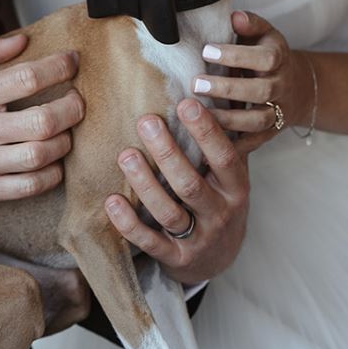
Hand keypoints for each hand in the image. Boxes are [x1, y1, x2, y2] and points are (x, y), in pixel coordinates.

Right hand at [0, 32, 84, 216]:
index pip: (27, 77)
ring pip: (42, 155)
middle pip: (44, 120)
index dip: (59, 67)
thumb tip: (19, 41)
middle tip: (77, 100)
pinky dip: (51, 175)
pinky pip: (30, 187)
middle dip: (72, 107)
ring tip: (65, 131)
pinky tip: (51, 162)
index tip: (71, 62)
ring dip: (65, 141)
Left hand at [105, 99, 249, 284]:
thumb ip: (224, 140)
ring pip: (168, 211)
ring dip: (144, 183)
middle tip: (146, 121)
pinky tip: (111, 201)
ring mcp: (198, 239)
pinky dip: (128, 223)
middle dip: (167, 152)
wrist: (218, 261)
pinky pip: (150, 242)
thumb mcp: (230, 175)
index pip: (224, 157)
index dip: (206, 131)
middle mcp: (220, 214)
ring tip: (125, 155)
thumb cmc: (219, 202)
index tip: (185, 103)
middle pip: (191, 183)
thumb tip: (214, 88)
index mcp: (235, 188)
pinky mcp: (176, 259)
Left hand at [192, 9, 313, 154]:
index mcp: (279, 59)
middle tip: (196, 84)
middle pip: (261, 90)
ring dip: (228, 119)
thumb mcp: (262, 34)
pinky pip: (254, 143)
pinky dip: (234, 146)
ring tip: (198, 114)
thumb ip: (249, 25)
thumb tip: (235, 17)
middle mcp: (282, 86)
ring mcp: (278, 112)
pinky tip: (209, 145)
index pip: (265, 58)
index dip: (237, 55)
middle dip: (228, 88)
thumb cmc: (266, 55)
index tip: (206, 51)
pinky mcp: (270, 133)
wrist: (296, 86)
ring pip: (258, 120)